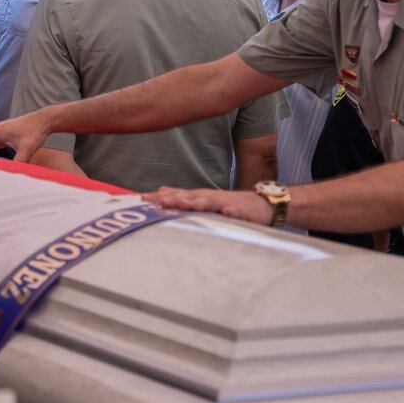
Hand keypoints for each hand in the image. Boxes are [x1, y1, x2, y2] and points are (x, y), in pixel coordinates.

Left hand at [145, 186, 273, 224]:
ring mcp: (226, 202)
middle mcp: (210, 197)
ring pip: (209, 202)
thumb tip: (162, 190)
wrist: (262, 205)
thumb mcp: (205, 200)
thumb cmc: (230, 204)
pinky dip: (230, 211)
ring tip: (183, 205)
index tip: (141, 199)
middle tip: (158, 202)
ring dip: (196, 203)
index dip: (160, 197)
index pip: (177, 195)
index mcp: (200, 196)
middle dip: (174, 198)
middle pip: (190, 197)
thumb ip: (184, 196)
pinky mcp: (242, 211)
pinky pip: (236, 211)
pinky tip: (226, 212)